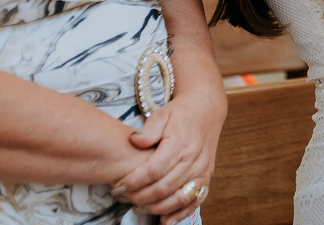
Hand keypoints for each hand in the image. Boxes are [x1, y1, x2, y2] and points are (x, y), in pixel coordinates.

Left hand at [112, 91, 223, 223]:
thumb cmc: (181, 113)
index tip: (117, 186)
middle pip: (163, 187)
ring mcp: (202, 170)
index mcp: (180, 143)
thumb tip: (134, 140)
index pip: (154, 170)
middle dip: (139, 197)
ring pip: (178, 198)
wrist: (206, 110)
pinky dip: (181, 213)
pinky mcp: (207, 177)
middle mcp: (193, 159)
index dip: (133, 182)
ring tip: (137, 207)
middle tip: (121, 197)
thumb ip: (148, 129)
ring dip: (156, 208)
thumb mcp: (162, 114)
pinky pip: (195, 201)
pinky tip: (165, 220)